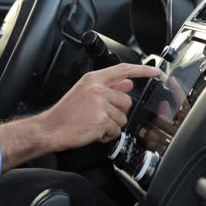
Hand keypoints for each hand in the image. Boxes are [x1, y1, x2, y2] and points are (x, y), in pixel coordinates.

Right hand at [0, 63, 160, 171]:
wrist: (50, 128)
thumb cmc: (65, 113)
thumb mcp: (84, 93)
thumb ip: (108, 87)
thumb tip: (127, 83)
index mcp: (93, 79)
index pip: (123, 70)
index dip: (142, 70)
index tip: (156, 71)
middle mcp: (97, 89)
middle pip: (126, 100)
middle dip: (117, 112)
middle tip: (98, 116)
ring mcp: (100, 104)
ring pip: (122, 118)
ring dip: (111, 125)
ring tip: (94, 124)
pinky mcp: (102, 120)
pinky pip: (116, 130)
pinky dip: (107, 135)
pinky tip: (93, 131)